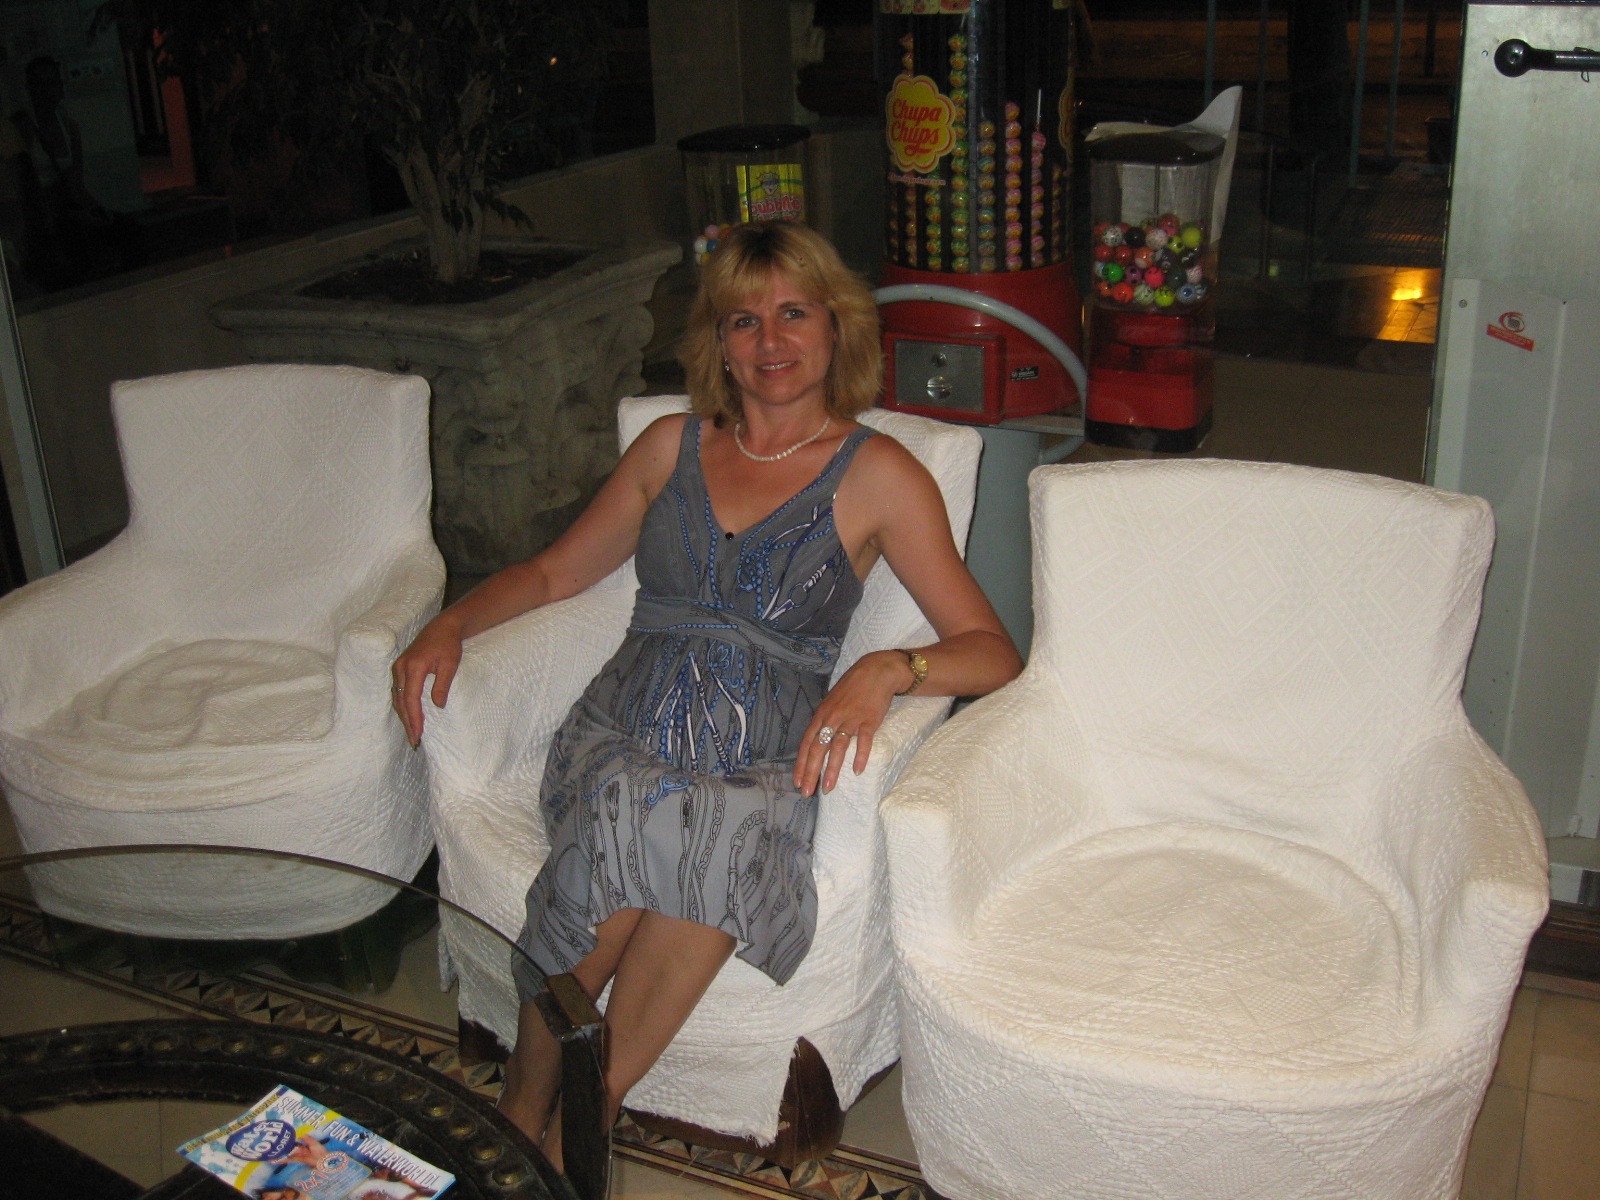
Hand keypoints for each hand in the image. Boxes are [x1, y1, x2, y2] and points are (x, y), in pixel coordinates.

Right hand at [390, 615, 464, 746]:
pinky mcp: (400, 668)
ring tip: (412, 733)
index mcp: (413, 667)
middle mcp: (401, 668)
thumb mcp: (450, 665)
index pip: (411, 699)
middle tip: (414, 741)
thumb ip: (442, 685)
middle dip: (407, 722)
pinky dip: (403, 706)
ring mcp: (398, 668)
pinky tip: (409, 716)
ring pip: (397, 698)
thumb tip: (438, 706)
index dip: (414, 718)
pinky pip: (398, 691)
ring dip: (404, 716)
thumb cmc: (448, 645)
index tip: (418, 734)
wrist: (442, 627)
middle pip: (401, 702)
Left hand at [793, 651, 908, 796]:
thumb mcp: (832, 702)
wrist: (876, 671)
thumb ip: (824, 721)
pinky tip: (857, 771)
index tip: (797, 782)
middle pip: (818, 748)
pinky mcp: (868, 720)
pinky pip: (863, 741)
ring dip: (832, 770)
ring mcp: (850, 719)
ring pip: (837, 747)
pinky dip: (860, 756)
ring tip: (828, 788)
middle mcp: (832, 718)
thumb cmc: (853, 688)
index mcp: (821, 715)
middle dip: (811, 772)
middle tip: (807, 792)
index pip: (807, 743)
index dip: (801, 764)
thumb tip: (817, 741)